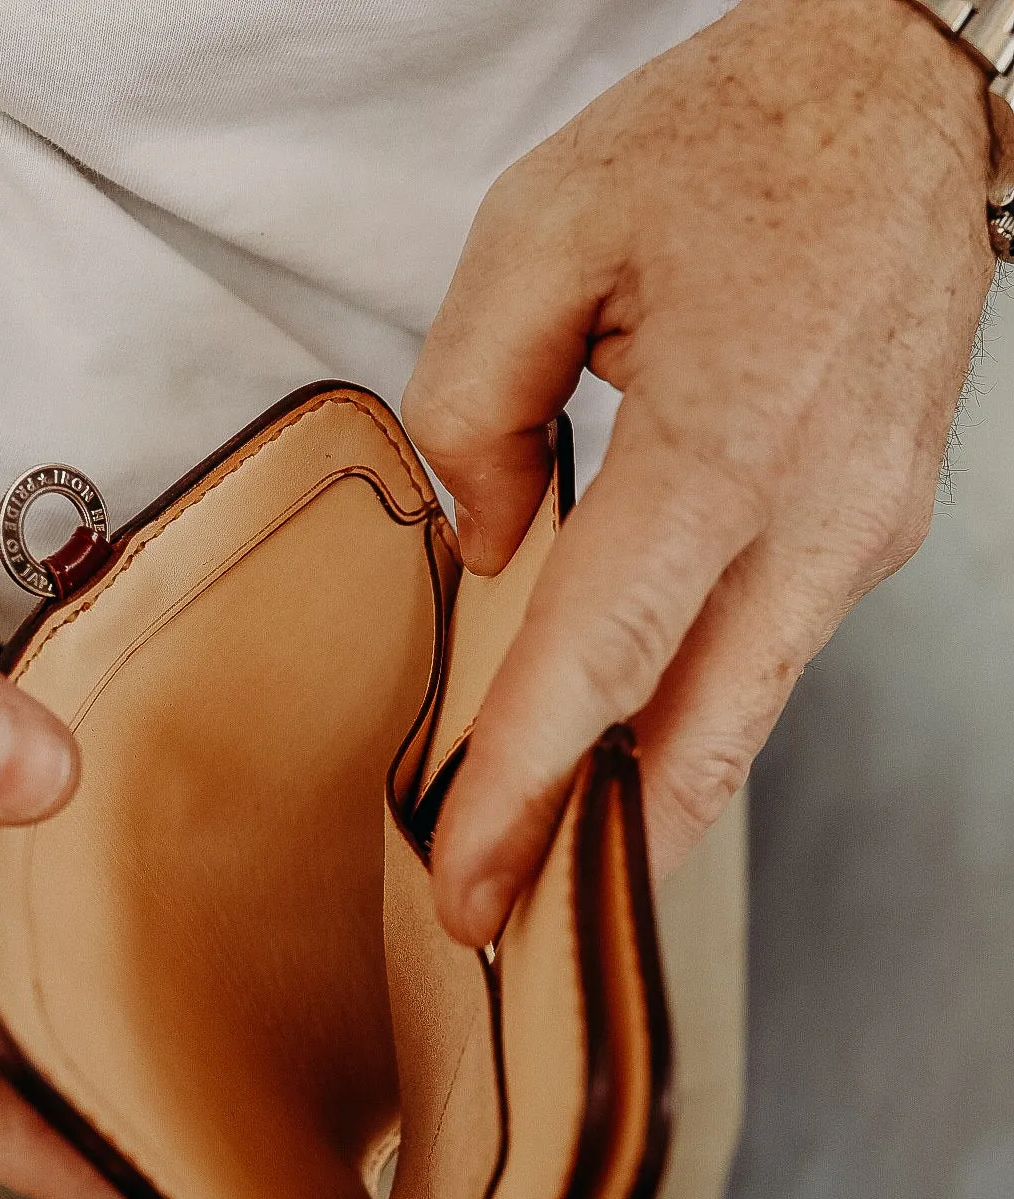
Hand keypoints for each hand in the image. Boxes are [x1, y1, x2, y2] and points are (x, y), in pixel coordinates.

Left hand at [404, 0, 994, 945]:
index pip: (605, 658)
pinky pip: (769, 656)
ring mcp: (859, 536)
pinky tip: (627, 737)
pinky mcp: (872, 533)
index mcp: (722, 441)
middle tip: (502, 926)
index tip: (466, 881)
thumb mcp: (544, 228)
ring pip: (742, 714)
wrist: (903, 101)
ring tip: (548, 851)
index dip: (528, 784)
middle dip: (598, 854)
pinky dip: (693, 715)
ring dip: (648, 798)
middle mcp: (813, 518)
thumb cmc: (733, 141)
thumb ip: (476, 400)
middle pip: (702, 743)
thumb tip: (485, 548)